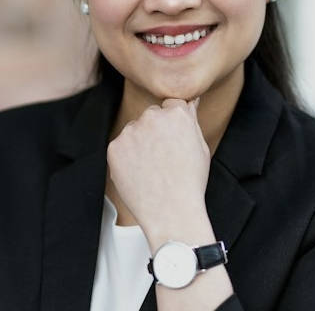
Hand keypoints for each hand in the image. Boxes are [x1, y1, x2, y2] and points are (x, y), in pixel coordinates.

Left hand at [106, 98, 210, 243]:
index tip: (175, 140)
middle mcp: (152, 117)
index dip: (174, 124)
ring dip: (140, 142)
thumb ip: (191, 119)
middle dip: (156, 130)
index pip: (172, 104)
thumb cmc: (190, 182)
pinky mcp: (114, 147)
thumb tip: (189, 101)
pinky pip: (120, 146)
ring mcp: (131, 131)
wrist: (171, 213)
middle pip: (151, 115)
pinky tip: (139, 173)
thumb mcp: (200, 146)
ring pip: (134, 130)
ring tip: (152, 168)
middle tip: (164, 156)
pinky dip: (127, 157)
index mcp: (177, 113)